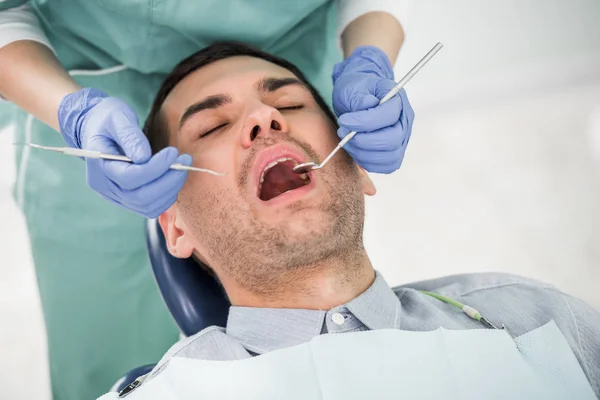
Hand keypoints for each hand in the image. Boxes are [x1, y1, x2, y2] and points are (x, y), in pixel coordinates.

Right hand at [58, 88, 190, 217]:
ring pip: (149, 206)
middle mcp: (106, 188)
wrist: (98, 128)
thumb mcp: (117, 117)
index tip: (173, 152)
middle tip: (185, 160)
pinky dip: (168, 195)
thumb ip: (130, 136)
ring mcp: (117, 197)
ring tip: (182, 166)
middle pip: (141, 197)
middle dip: (168, 181)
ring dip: (171, 188)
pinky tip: (175, 176)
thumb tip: (144, 157)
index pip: (129, 177)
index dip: (155, 168)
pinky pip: (152, 207)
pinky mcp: (129, 199)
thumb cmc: (108, 119)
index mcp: (99, 166)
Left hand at [332, 46, 413, 172]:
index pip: (388, 115)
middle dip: (363, 141)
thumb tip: (368, 105)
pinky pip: (386, 166)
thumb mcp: (353, 86)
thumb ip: (359, 96)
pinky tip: (356, 150)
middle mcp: (404, 120)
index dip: (364, 122)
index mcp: (398, 99)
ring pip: (389, 156)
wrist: (361, 96)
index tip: (344, 121)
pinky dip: (369, 162)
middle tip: (344, 133)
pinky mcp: (395, 152)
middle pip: (392, 140)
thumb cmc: (357, 90)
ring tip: (347, 141)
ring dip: (363, 153)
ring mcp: (402, 138)